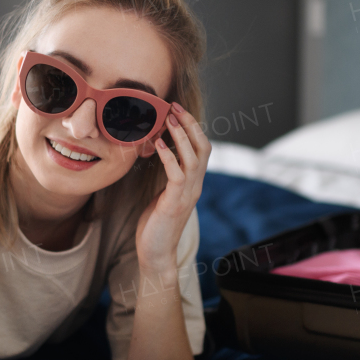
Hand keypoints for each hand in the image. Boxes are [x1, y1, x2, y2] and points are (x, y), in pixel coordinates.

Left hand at [135, 102, 210, 270]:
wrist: (156, 253)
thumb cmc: (156, 223)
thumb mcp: (164, 193)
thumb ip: (169, 175)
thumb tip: (161, 153)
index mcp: (193, 182)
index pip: (202, 148)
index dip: (192, 127)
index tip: (177, 109)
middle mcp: (195, 185)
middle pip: (203, 147)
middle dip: (190, 124)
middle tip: (174, 106)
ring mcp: (187, 194)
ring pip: (192, 158)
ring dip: (180, 136)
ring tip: (168, 119)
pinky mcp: (174, 203)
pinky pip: (177, 175)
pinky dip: (168, 157)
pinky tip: (157, 144)